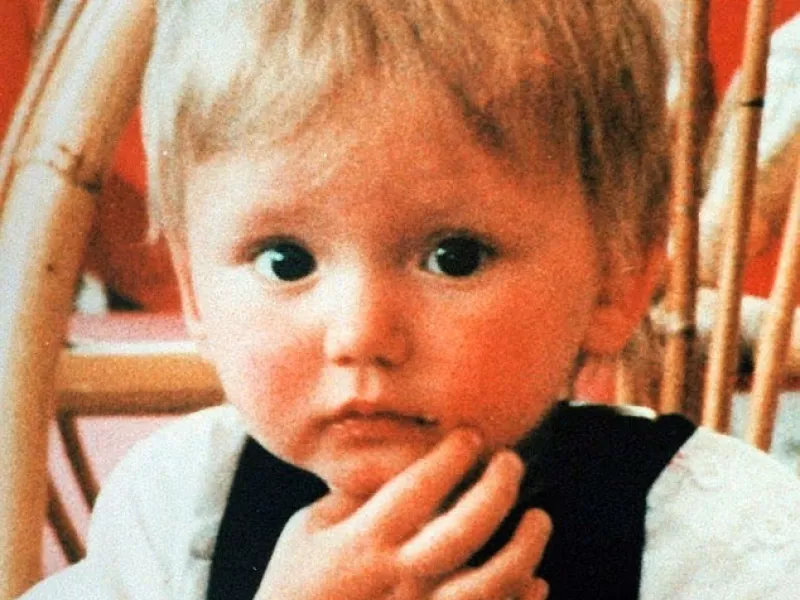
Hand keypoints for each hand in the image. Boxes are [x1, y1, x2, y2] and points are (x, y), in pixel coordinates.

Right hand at [255, 429, 551, 598]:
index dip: (448, 458)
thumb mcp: (306, 531)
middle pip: (461, 531)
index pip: (415, 491)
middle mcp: (395, 579)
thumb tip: (395, 461)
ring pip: (487, 586)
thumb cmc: (294, 586)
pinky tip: (535, 581)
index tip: (471, 436)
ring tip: (538, 518)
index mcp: (361, 544)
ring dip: (523, 550)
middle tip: (511, 462)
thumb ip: (351, 497)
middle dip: (495, 490)